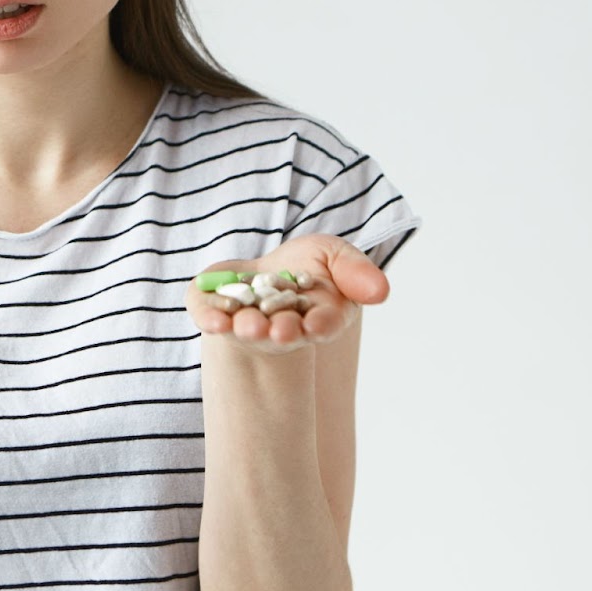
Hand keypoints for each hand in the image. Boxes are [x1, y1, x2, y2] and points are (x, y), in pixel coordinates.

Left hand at [185, 233, 389, 353]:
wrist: (264, 273)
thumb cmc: (308, 267)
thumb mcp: (336, 257)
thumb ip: (357, 272)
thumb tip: (381, 291)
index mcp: (316, 319)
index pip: (322, 325)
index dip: (320, 326)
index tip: (317, 325)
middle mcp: (280, 329)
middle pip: (283, 333)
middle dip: (282, 331)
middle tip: (280, 330)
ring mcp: (245, 323)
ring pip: (246, 331)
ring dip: (247, 329)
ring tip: (248, 325)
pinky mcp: (214, 311)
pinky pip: (210, 318)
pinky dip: (211, 319)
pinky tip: (212, 321)